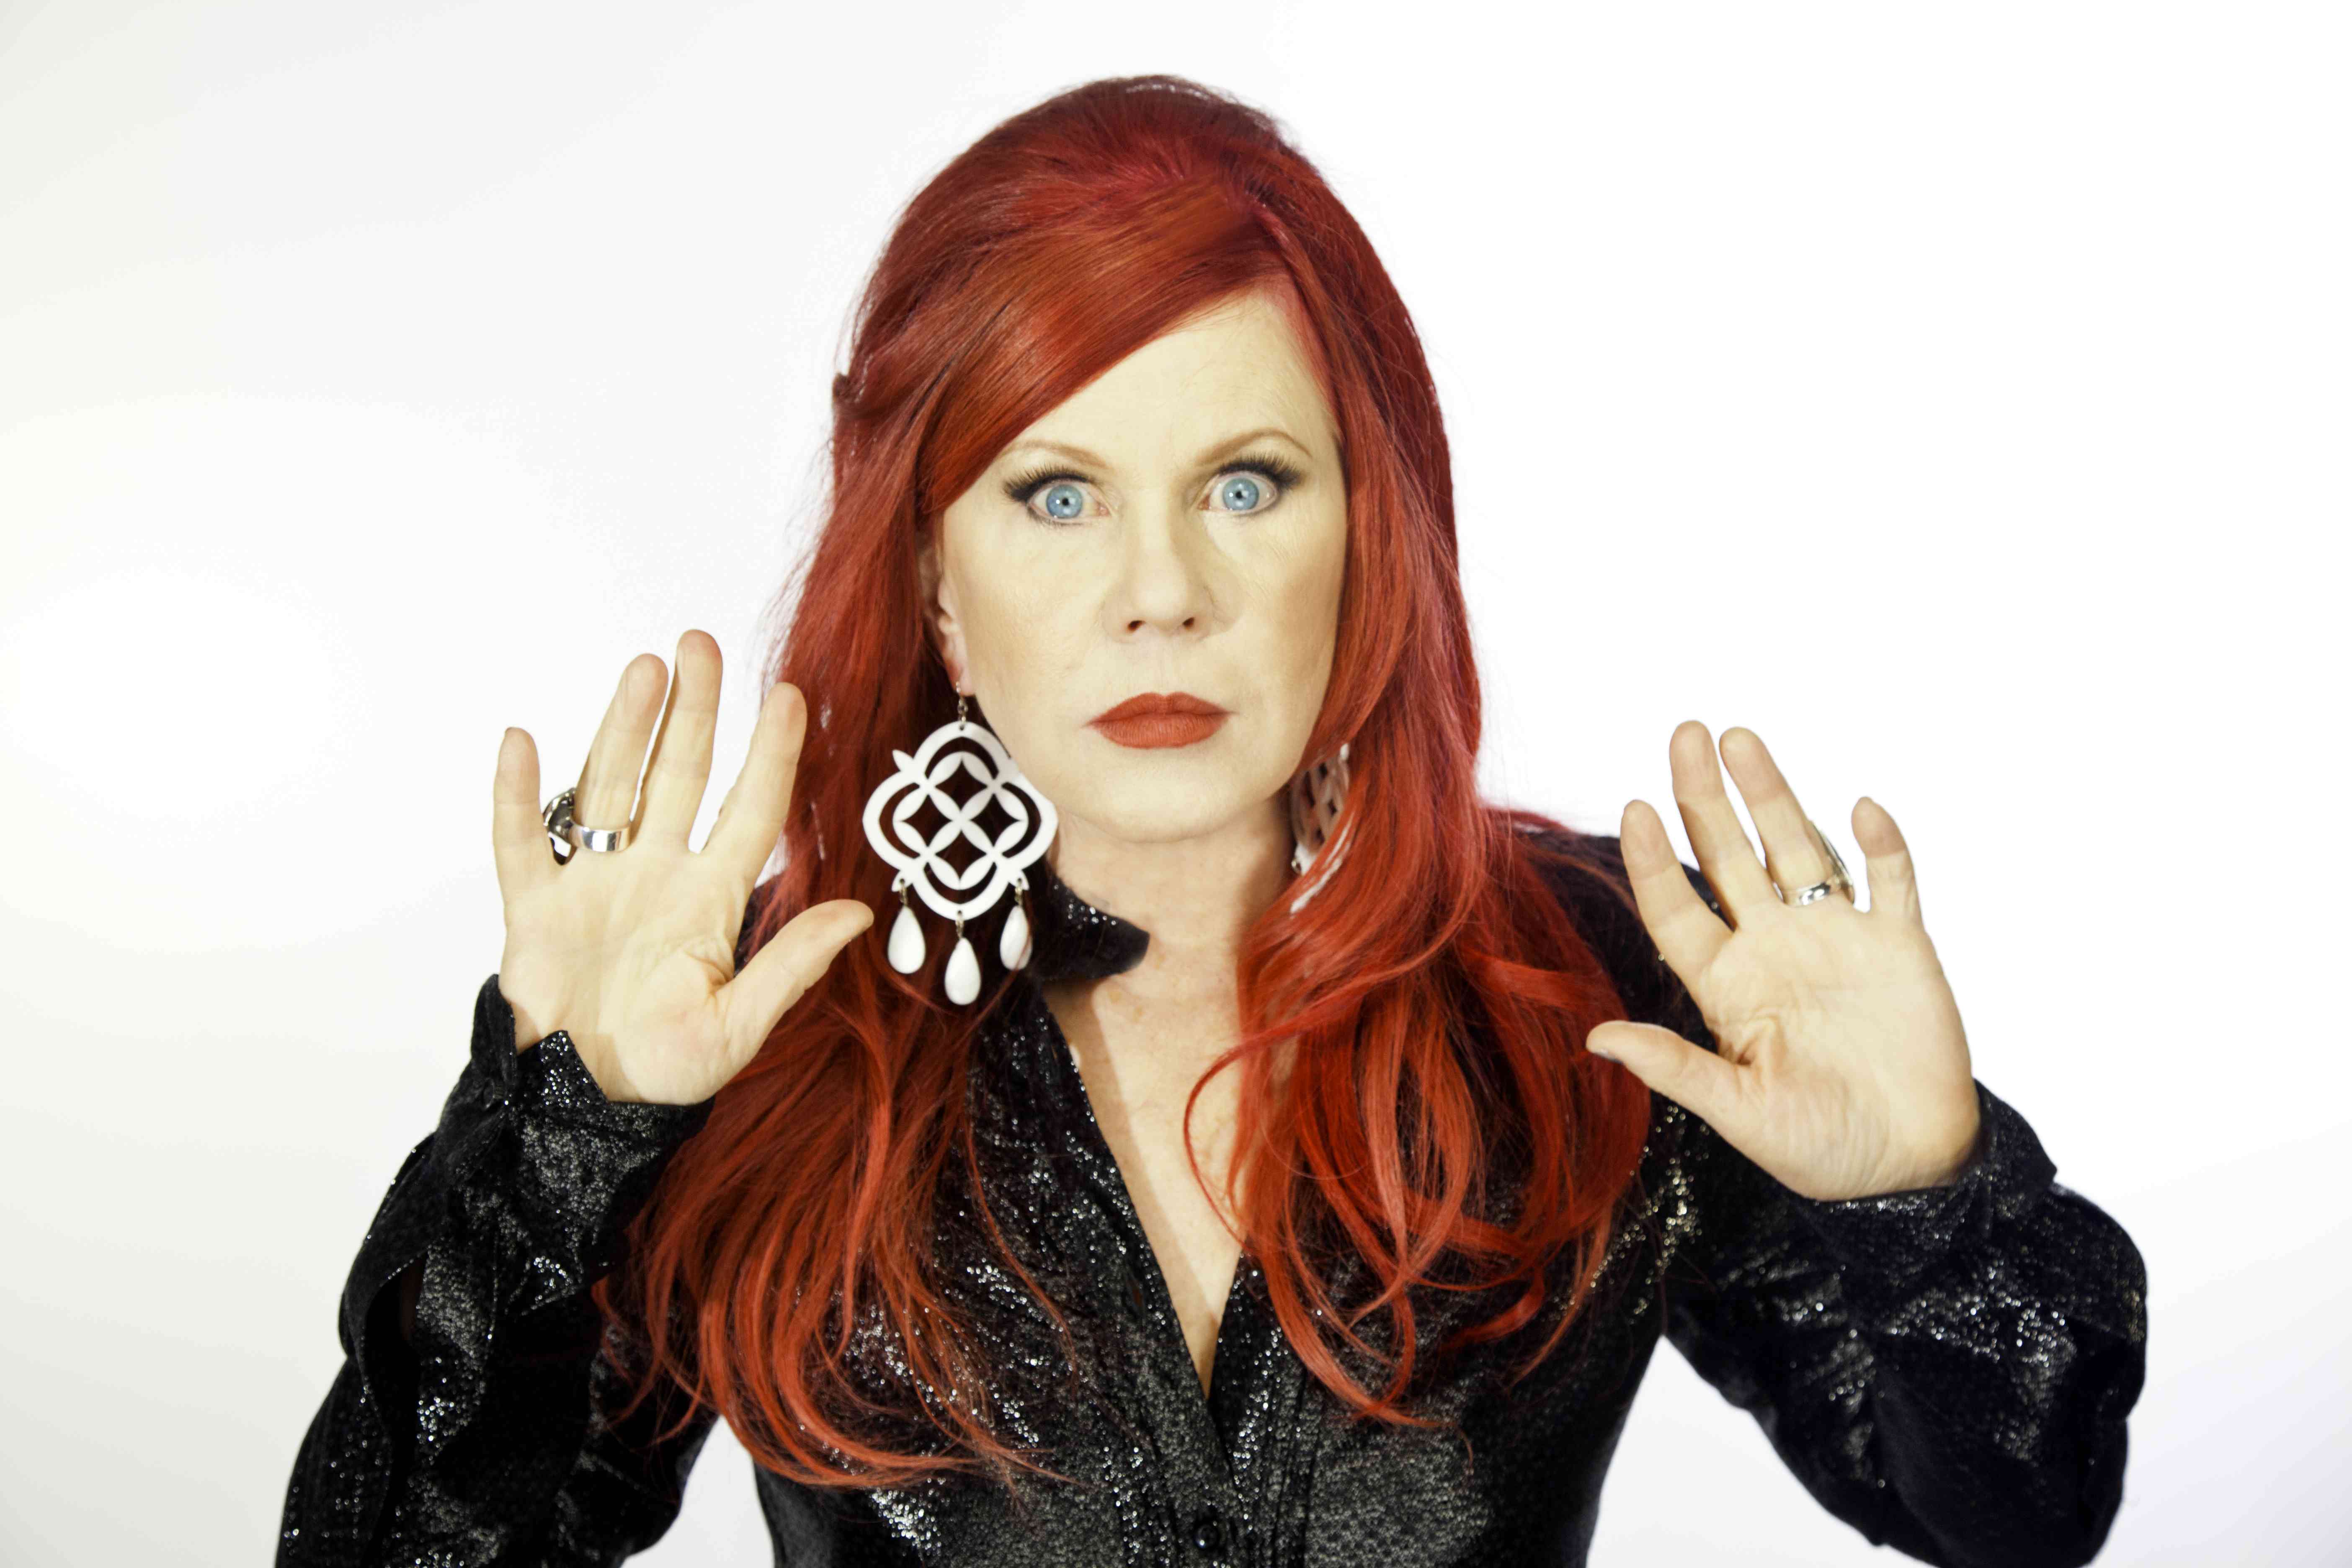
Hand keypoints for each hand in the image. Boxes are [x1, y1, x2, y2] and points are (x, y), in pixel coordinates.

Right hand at [489, 630, 872, 1105]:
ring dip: (623, 729)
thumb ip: (792, 966)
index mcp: (709, 901)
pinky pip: (521, 840)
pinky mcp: (534, 907)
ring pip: (610, 788)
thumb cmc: (666, 1072)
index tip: (790, 694)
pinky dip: (517, 794)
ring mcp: (592, 884)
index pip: (751, 811)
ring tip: (644, 670)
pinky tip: (522, 742)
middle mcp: (655, 875)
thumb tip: (859, 913)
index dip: (771, 754)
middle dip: (692, 711)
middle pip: (677, 775)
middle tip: (699, 644)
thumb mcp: (739, 1026)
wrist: (586, 1109)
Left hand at [1586, 721, 1982, 1201]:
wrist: (1908, 1165)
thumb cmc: (1819, 1146)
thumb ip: (1676, 1069)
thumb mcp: (1741, 1112)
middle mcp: (1774, 947)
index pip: (1676, 909)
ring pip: (1798, 848)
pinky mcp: (1900, 946)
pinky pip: (1890, 881)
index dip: (1654, 861)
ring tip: (1741, 738)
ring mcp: (1837, 939)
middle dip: (1705, 796)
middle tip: (1684, 732)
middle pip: (1729, 857)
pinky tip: (1860, 808)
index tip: (1634, 807)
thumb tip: (1595, 1038)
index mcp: (1728, 984)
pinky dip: (1881, 845)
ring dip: (1773, 794)